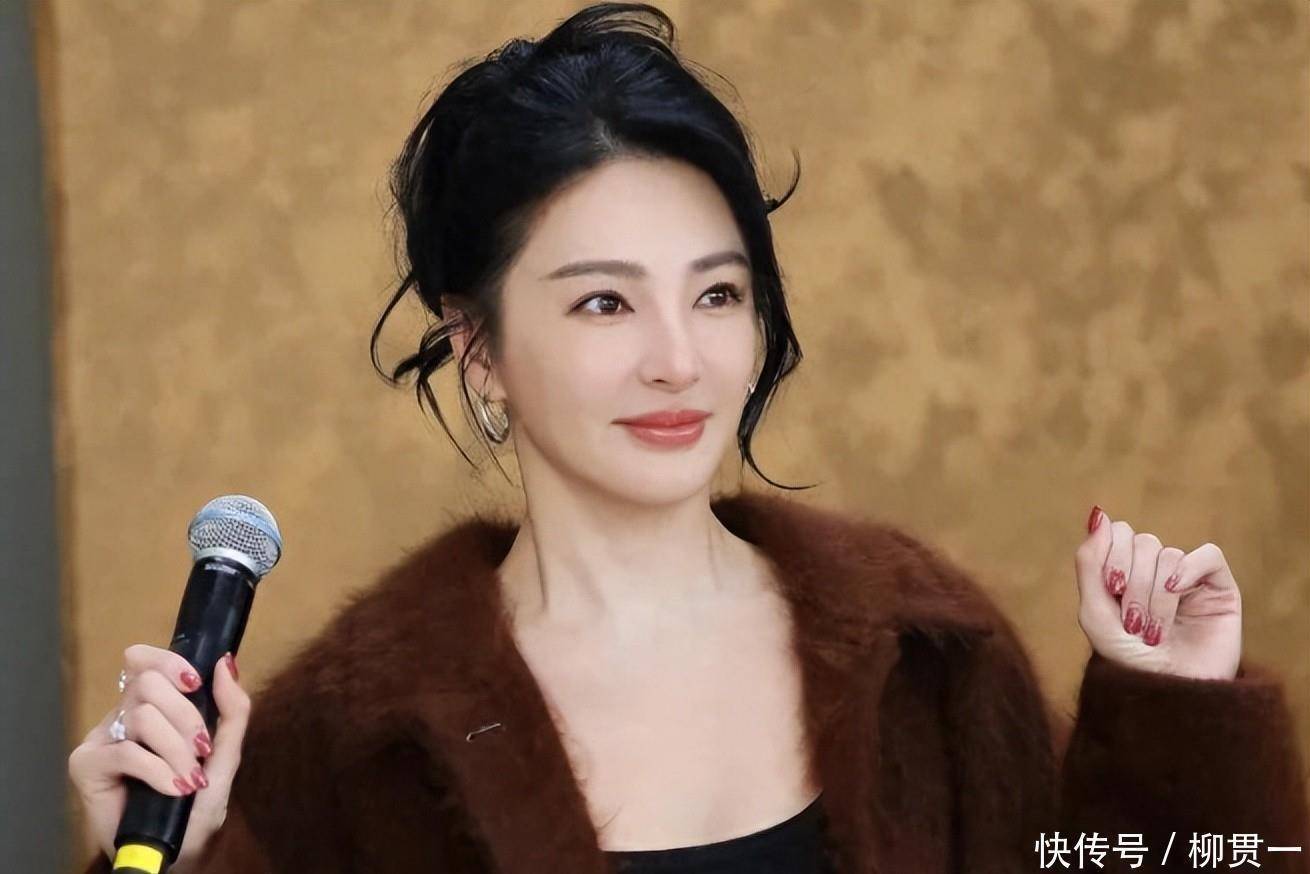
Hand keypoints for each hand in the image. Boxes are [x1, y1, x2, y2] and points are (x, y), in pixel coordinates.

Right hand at [68, 646, 249, 868]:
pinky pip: (127, 752)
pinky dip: (159, 771)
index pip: (144, 660)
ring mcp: (103, 739)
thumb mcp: (225, 755)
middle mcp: (123, 716)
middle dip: (186, 717)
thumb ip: (232, 710)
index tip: (195, 683)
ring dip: (177, 750)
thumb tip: (226, 663)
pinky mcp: (87, 766)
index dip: (168, 662)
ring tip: (189, 779)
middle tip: (201, 750)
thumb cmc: (196, 805)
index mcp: (152, 706)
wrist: (176, 852)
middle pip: (149, 684)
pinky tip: (173, 789)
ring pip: (143, 716)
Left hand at [1074, 506, 1241, 679]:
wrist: (1168, 696)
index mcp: (1125, 573)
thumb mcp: (1094, 613)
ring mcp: (1188, 579)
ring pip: (1167, 555)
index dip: (1111, 555)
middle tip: (1132, 621)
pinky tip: (1176, 592)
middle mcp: (1155, 572)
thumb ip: (1090, 562)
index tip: (1111, 590)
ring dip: (1154, 595)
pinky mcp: (1219, 589)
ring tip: (1153, 631)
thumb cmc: (1129, 661)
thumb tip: (1098, 515)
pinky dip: (1188, 570)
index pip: (1117, 533)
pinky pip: (1208, 555)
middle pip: (1141, 542)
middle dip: (1132, 582)